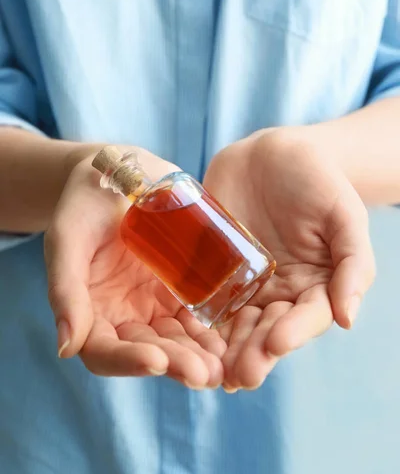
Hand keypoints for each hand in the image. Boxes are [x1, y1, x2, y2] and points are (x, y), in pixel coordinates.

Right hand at [45, 148, 224, 388]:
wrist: (118, 172)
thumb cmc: (84, 205)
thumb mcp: (68, 239)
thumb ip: (65, 288)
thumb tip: (65, 348)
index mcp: (91, 311)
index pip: (104, 351)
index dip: (128, 362)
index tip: (157, 361)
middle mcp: (124, 315)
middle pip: (149, 351)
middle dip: (175, 363)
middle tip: (203, 372)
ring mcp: (155, 303)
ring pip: (178, 339)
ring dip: (199, 355)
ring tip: (222, 364)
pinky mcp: (182, 287)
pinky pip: (198, 314)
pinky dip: (213, 329)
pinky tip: (232, 336)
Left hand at [203, 129, 374, 390]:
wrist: (273, 152)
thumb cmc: (317, 180)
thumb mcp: (344, 215)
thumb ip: (353, 263)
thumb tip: (348, 318)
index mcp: (313, 286)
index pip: (306, 318)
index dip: (293, 333)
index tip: (276, 344)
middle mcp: (277, 292)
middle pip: (266, 330)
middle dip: (254, 352)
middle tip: (239, 374)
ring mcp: (242, 283)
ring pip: (232, 324)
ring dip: (221, 349)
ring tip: (209, 370)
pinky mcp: (212, 268)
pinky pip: (202, 297)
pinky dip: (193, 320)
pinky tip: (180, 335)